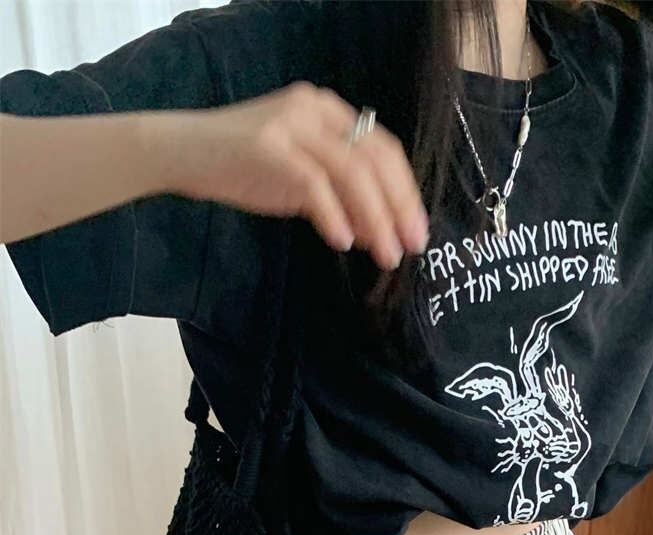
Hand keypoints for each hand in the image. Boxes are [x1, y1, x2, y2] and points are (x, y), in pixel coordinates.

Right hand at [160, 83, 428, 269]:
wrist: (183, 152)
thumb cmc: (241, 166)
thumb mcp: (297, 176)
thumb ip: (336, 193)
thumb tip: (377, 230)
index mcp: (327, 111)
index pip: (382, 148)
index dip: (405, 191)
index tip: (417, 229)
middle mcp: (314, 110)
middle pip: (375, 158)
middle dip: (400, 206)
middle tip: (413, 246)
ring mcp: (291, 126)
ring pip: (352, 172)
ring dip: (375, 217)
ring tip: (386, 254)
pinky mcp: (268, 148)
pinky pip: (314, 185)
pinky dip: (334, 216)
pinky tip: (344, 242)